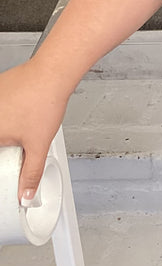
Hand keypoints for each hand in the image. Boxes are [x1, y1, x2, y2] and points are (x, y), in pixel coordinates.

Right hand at [0, 60, 69, 204]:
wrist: (52, 72)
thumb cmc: (44, 101)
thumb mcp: (38, 145)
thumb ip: (30, 173)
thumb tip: (25, 192)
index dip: (3, 162)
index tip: (9, 160)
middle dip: (5, 146)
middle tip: (18, 142)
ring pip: (0, 123)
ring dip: (7, 129)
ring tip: (23, 123)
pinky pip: (0, 108)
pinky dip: (7, 114)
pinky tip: (21, 112)